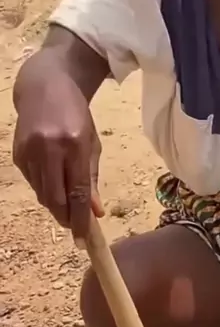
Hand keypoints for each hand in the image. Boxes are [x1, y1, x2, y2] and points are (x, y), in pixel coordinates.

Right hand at [13, 70, 102, 238]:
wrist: (44, 86)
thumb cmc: (75, 116)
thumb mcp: (91, 144)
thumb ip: (92, 179)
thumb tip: (95, 212)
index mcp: (73, 144)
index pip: (77, 192)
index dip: (81, 220)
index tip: (84, 240)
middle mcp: (48, 148)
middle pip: (55, 198)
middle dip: (66, 218)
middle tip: (75, 226)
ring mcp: (29, 150)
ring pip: (42, 194)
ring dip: (56, 205)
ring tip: (66, 202)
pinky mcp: (17, 153)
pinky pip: (32, 183)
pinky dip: (44, 189)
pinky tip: (52, 179)